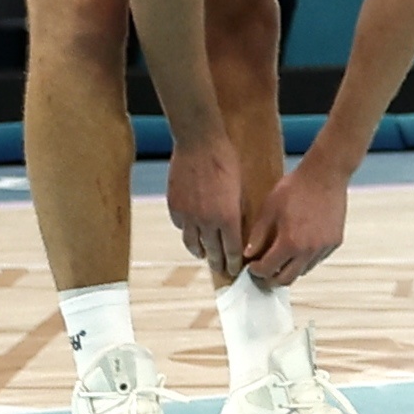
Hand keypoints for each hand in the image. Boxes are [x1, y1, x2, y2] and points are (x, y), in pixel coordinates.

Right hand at [161, 136, 245, 286]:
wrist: (199, 142)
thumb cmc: (225, 160)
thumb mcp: (240, 188)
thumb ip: (237, 212)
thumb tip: (237, 230)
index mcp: (227, 217)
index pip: (231, 250)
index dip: (233, 263)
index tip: (235, 270)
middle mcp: (206, 221)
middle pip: (212, 252)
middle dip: (218, 263)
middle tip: (221, 270)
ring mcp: (188, 215)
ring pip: (193, 244)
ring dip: (200, 251)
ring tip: (204, 254)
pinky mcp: (174, 206)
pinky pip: (181, 227)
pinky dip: (187, 231)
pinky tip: (191, 230)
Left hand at [243, 158, 348, 286]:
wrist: (325, 175)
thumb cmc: (296, 187)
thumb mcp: (269, 209)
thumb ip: (258, 235)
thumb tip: (249, 254)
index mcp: (289, 243)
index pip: (268, 270)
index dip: (256, 271)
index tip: (252, 267)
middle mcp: (308, 251)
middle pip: (286, 279)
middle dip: (272, 278)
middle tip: (264, 271)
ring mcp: (323, 248)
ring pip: (303, 271)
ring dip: (289, 269)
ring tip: (281, 258)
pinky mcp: (334, 243)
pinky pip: (317, 259)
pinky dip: (305, 259)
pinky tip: (299, 246)